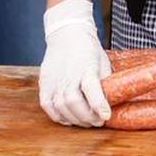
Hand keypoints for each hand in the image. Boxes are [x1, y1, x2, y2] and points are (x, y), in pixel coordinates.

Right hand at [39, 0, 112, 125]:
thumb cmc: (88, 50)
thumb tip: (111, 103)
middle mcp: (68, 74)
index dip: (98, 104)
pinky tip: (69, 117)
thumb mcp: (102, 62)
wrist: (66, 34)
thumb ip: (104, 82)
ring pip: (61, 107)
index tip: (105, 115)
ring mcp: (54, 79)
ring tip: (85, 121)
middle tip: (97, 121)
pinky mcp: (44, 83)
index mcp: (86, 67)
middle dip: (87, 118)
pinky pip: (48, 106)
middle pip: (74, 102)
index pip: (91, 88)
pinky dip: (58, 116)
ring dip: (75, 119)